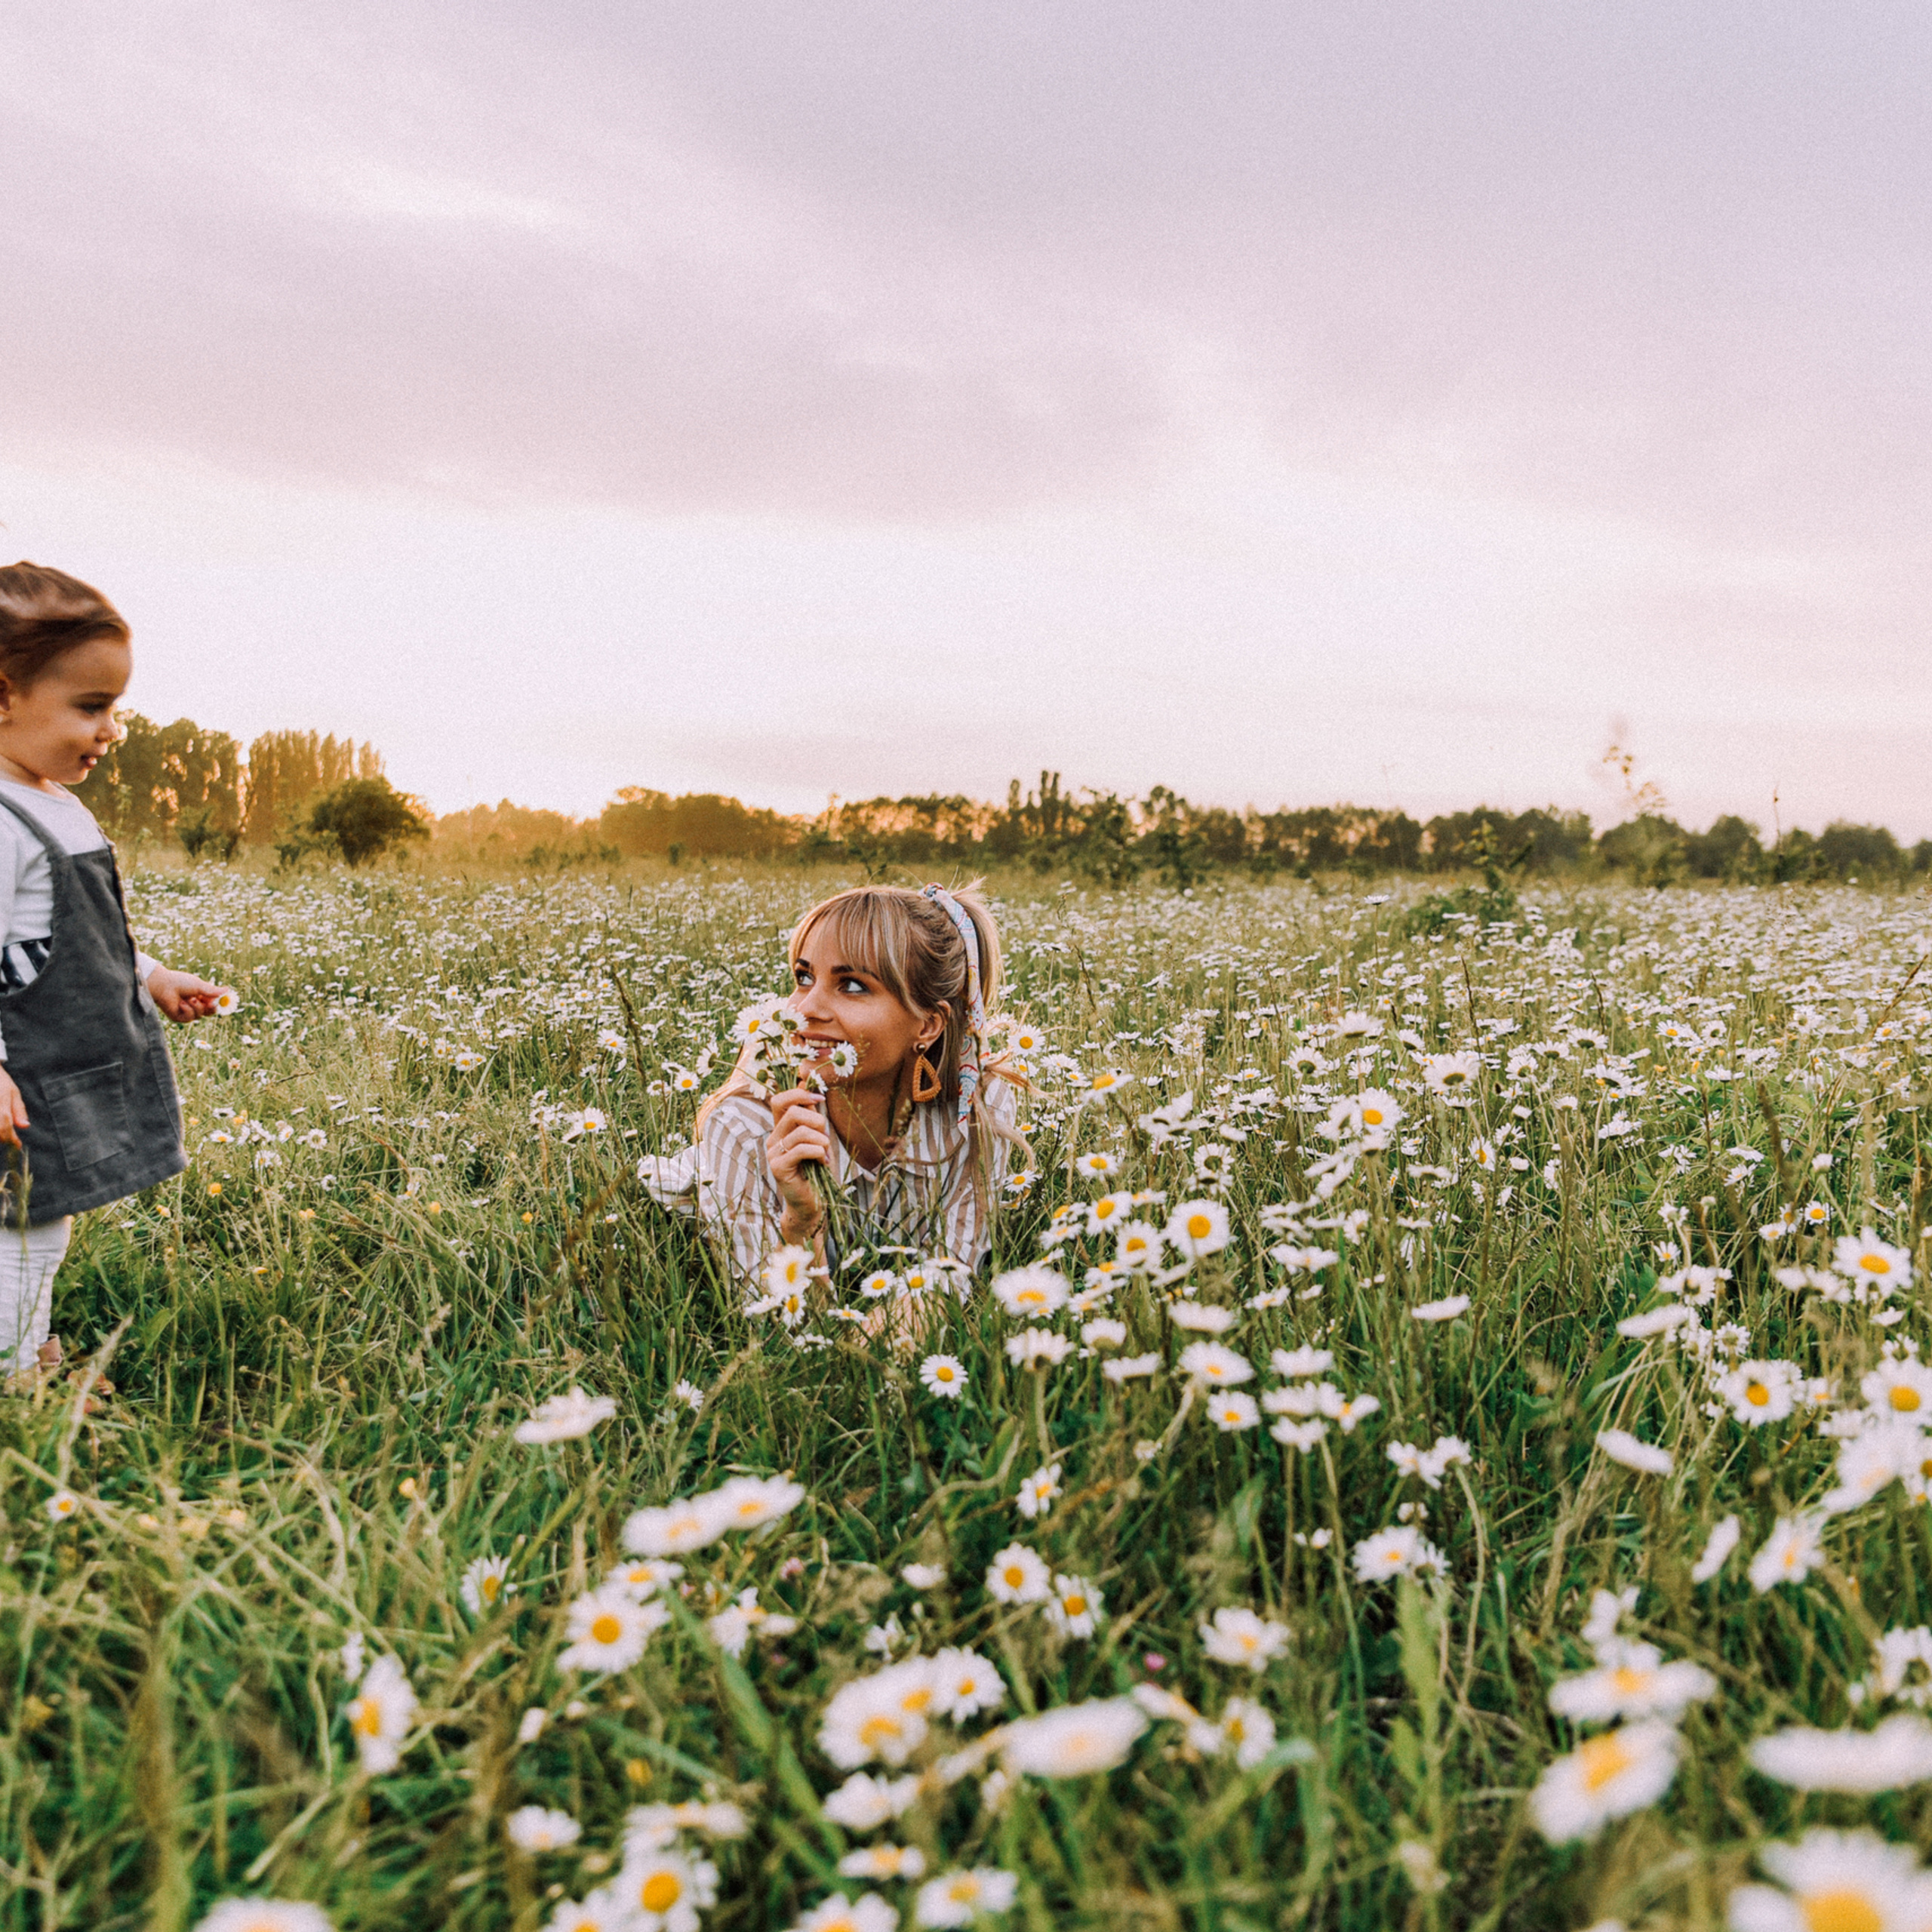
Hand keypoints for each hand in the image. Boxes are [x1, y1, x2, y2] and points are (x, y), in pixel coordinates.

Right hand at [0, 1066, 25, 1147]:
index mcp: (1, 1102)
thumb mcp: (13, 1092)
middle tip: (10, 1140)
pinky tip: (0, 1128)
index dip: (11, 1138)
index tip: (17, 1145)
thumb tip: (25, 1126)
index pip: (5, 1125)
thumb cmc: (0, 1081)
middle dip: (3, 1138)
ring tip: (4, 1135)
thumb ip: (19, 1110)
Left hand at [146, 967, 232, 1022]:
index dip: (218, 1003)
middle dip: (211, 1008)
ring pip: (200, 1015)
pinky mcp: (178, 1017)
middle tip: (211, 1003)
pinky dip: (187, 1010)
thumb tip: (227, 989)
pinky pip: (190, 1018)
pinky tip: (181, 1003)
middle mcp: (193, 1004)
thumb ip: (212, 991)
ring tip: (190, 998)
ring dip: (197, 1007)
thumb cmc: (180, 982)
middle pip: (208, 1012)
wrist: (163, 985)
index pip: (212, 1003)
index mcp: (199, 995)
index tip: (222, 1001)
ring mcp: (186, 1011)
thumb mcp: (199, 985)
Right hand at [766, 1086, 832, 1230]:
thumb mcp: (817, 1137)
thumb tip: (805, 1084)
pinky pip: (802, 1149)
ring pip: (801, 1131)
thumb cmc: (817, 1170)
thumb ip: (810, 1115)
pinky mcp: (777, 1167)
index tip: (820, 1099)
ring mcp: (772, 1153)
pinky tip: (822, 1163)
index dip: (799, 1094)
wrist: (811, 1203)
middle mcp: (773, 1139)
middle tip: (826, 1138)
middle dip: (817, 1121)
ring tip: (825, 1154)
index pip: (780, 1100)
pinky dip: (819, 1153)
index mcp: (780, 1129)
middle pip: (793, 1112)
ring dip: (822, 1141)